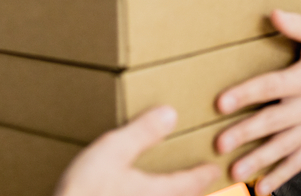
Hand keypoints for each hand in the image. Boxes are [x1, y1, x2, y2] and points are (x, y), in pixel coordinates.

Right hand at [54, 106, 220, 195]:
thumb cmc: (85, 192)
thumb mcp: (112, 151)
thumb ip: (142, 132)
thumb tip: (170, 113)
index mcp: (159, 191)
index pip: (192, 182)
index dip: (204, 174)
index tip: (214, 169)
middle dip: (196, 191)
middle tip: (205, 181)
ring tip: (175, 188)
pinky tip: (139, 193)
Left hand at [215, 11, 300, 194]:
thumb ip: (297, 24)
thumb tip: (272, 14)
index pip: (272, 87)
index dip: (246, 94)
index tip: (221, 102)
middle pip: (274, 122)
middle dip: (246, 134)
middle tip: (220, 143)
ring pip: (283, 148)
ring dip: (258, 161)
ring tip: (234, 172)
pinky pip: (298, 161)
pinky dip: (280, 176)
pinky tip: (261, 188)